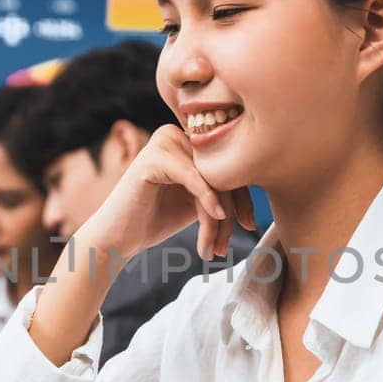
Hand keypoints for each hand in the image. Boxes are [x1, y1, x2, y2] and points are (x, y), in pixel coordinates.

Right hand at [79, 124, 257, 265]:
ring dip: (217, 219)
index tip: (250, 227)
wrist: (117, 238)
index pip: (228, 165)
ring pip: (210, 179)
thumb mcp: (199, 202)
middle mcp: (176, 133)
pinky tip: (215, 221)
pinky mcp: (153, 157)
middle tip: (225, 246)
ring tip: (213, 248)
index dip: (244, 198)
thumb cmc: (156, 220)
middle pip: (222, 171)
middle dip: (230, 213)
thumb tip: (264, 181)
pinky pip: (193, 178)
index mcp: (187, 140)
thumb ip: (224, 188)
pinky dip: (207, 201)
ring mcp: (163, 141)